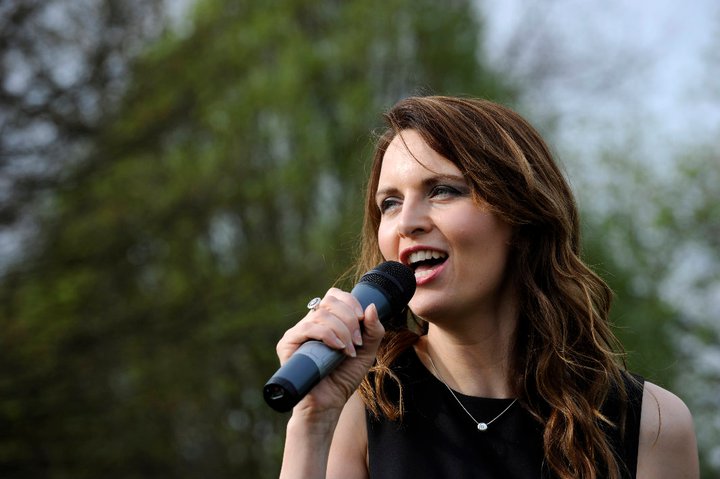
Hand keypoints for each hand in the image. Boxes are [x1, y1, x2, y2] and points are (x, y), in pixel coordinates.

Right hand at [275, 288, 384, 415]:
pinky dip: (327, 335)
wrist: (328, 404)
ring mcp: (298, 332)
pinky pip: (307, 328)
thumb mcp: (367, 351)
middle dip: (350, 319)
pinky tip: (337, 348)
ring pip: (321, 314)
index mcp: (327, 320)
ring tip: (348, 352)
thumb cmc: (344, 378)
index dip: (351, 303)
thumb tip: (372, 306)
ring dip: (342, 331)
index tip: (363, 320)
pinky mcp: (287, 344)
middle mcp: (310, 322)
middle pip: (330, 301)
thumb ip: (374, 330)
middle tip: (357, 342)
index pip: (335, 295)